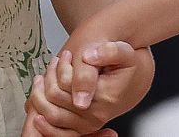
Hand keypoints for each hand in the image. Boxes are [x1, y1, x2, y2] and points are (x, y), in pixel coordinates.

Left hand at [26, 40, 152, 136]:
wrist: (136, 78)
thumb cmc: (126, 63)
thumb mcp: (122, 50)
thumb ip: (108, 52)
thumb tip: (90, 58)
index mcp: (105, 96)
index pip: (65, 85)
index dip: (60, 68)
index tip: (66, 56)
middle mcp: (97, 115)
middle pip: (54, 99)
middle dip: (50, 78)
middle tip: (56, 63)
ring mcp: (89, 124)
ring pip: (51, 114)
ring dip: (43, 94)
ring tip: (48, 76)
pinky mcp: (83, 128)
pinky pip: (56, 129)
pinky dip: (45, 115)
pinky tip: (43, 97)